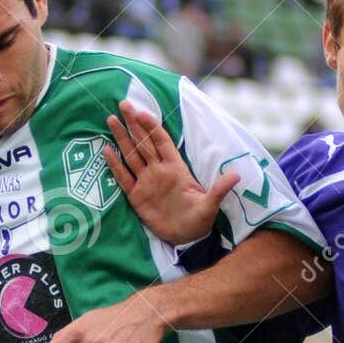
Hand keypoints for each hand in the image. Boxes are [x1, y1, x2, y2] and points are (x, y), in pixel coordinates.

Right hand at [103, 100, 237, 246]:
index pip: (162, 142)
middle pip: (144, 143)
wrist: (187, 239)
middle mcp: (158, 171)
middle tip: (123, 104)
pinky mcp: (137, 197)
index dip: (152, 127)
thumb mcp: (210, 205)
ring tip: (111, 120)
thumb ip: (219, 190)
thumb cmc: (199, 220)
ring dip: (122, 138)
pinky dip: (115, 165)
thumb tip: (237, 176)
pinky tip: (106, 150)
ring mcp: (146, 182)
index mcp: (175, 169)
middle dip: (133, 124)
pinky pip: (124, 178)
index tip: (141, 112)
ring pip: (132, 155)